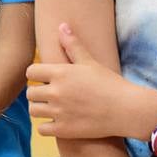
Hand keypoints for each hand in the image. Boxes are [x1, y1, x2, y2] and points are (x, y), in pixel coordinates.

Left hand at [27, 23, 156, 139]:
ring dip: (40, 109)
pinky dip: (47, 127)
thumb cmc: (110, 83)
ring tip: (52, 108)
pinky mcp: (63, 130)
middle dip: (38, 93)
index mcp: (60, 73)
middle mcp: (56, 92)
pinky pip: (41, 129)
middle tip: (51, 95)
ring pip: (33, 111)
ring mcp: (58, 112)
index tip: (45, 78)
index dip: (36, 75)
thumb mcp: (90, 62)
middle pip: (30, 93)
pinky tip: (58, 122)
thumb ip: (73, 45)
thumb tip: (62, 26)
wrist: (127, 109)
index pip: (30, 72)